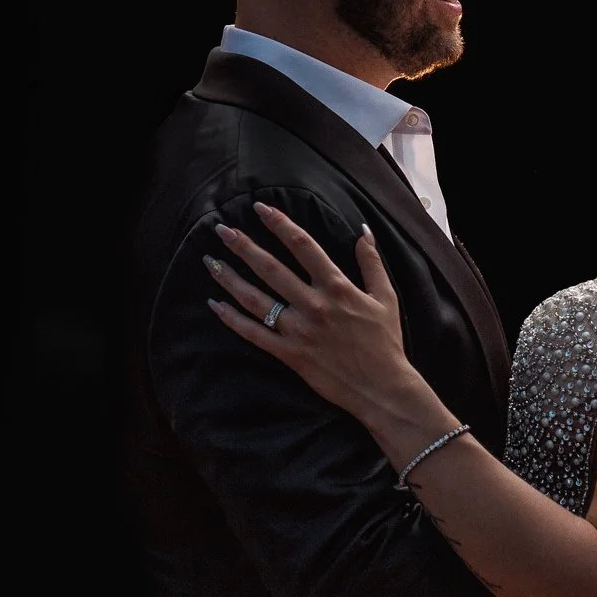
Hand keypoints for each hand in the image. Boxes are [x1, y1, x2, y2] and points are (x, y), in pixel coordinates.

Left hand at [205, 204, 423, 424]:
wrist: (382, 387)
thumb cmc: (386, 342)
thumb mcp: (386, 297)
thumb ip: (371, 262)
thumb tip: (362, 230)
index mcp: (337, 287)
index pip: (303, 246)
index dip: (280, 224)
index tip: (261, 209)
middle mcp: (314, 305)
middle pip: (271, 268)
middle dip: (244, 246)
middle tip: (222, 229)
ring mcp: (299, 330)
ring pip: (256, 299)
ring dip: (230, 279)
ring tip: (210, 262)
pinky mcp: (290, 354)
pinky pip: (255, 334)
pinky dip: (232, 320)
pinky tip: (215, 305)